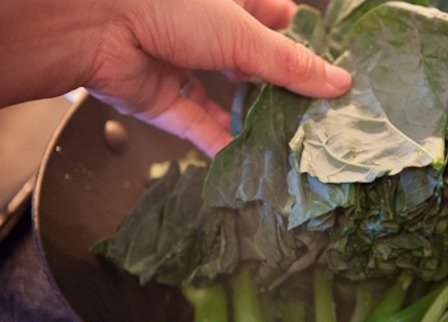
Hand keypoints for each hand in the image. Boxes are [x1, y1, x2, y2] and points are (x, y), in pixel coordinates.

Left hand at [0, 0, 351, 155]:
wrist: (91, 23)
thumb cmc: (167, 4)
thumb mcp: (243, 33)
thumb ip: (290, 65)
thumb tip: (339, 83)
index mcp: (227, 2)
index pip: (271, 19)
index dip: (298, 42)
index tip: (328, 69)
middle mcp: (205, 31)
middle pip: (252, 65)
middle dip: (280, 89)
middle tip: (316, 114)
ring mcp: (183, 66)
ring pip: (227, 100)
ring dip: (254, 121)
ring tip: (290, 144)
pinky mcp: (163, 101)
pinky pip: (198, 127)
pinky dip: (221, 145)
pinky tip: (249, 163)